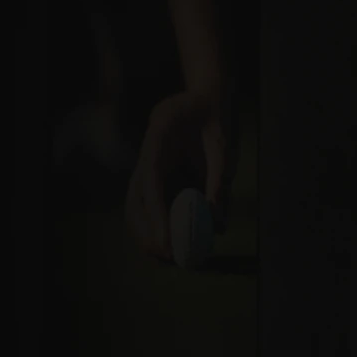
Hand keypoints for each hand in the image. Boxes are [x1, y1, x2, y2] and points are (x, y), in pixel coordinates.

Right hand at [124, 88, 225, 263]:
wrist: (203, 99)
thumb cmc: (214, 118)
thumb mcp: (222, 143)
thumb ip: (219, 179)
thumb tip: (216, 221)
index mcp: (158, 140)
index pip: (150, 185)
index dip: (156, 216)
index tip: (165, 240)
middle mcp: (147, 157)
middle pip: (134, 200)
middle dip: (146, 231)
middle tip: (166, 256)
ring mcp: (147, 167)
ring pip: (135, 205)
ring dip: (145, 232)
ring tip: (165, 256)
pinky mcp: (154, 175)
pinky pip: (147, 204)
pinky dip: (153, 225)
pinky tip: (167, 243)